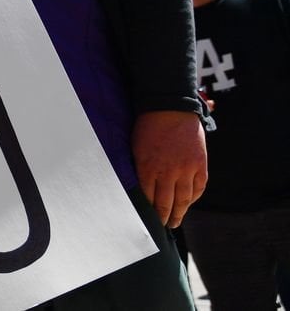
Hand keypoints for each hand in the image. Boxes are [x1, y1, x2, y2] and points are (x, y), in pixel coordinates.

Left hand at [132, 110, 206, 227]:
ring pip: (184, 200)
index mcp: (147, 168)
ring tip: (174, 222)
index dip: (147, 212)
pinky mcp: (200, 165)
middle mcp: (167, 172)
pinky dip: (193, 198)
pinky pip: (198, 188)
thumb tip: (138, 189)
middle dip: (162, 217)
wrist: (170, 108)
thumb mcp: (135, 148)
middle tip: (161, 227)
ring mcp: (186, 169)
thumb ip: (138, 169)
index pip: (147, 198)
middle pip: (165, 203)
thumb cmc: (147, 127)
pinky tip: (188, 203)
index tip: (145, 221)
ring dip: (179, 213)